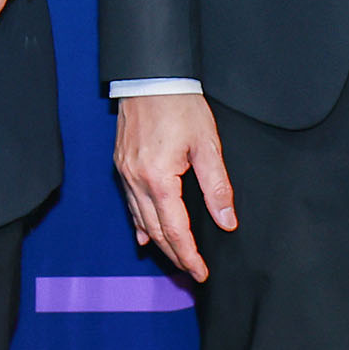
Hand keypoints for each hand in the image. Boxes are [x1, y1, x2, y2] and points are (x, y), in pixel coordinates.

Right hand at [113, 91, 236, 283]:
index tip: (201, 272)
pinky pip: (130, 203)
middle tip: (191, 272)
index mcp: (159, 179)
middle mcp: (136, 180)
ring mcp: (125, 173)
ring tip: (175, 259)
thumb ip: (217, 187)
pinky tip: (145, 235)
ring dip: (159, 243)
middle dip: (175, 255)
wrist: (151, 77)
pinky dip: (140, 223)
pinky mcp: (122, 164)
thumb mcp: (207, 145)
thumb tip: (226, 221)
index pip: (175, 229)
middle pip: (156, 230)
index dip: (189, 254)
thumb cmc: (180, 105)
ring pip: (141, 219)